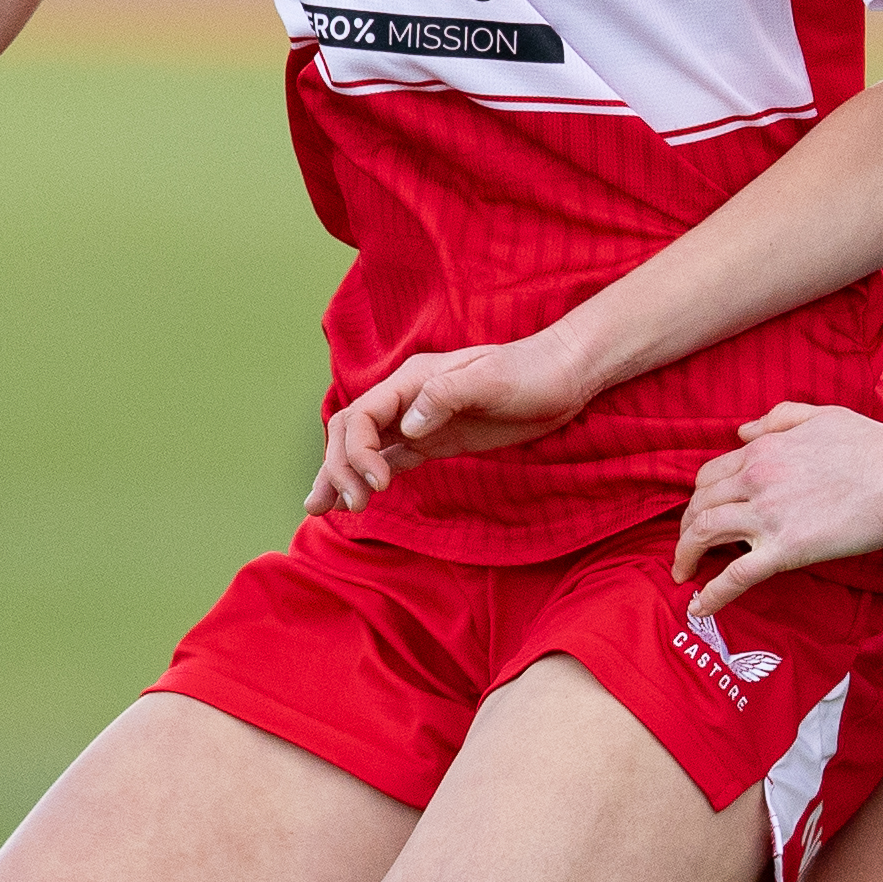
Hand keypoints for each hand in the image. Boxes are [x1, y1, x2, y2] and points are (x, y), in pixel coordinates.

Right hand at [307, 335, 600, 515]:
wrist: (564, 375)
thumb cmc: (531, 373)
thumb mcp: (492, 379)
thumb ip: (447, 396)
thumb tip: (408, 425)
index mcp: (413, 380)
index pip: (361, 416)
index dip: (357, 452)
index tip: (378, 485)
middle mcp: (408, 399)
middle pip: (350, 432)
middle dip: (340, 468)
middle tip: (354, 507)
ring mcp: (420, 420)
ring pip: (364, 447)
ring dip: (340, 475)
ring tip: (318, 509)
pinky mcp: (436, 439)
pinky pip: (390, 458)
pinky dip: (368, 477)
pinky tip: (355, 498)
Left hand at [675, 401, 882, 617]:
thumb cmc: (874, 446)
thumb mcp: (821, 415)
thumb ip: (777, 418)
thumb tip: (741, 430)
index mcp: (763, 449)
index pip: (710, 476)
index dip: (699, 499)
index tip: (700, 517)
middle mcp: (756, 478)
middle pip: (699, 505)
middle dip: (685, 529)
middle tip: (687, 549)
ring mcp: (768, 515)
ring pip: (704, 534)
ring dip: (686, 556)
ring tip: (683, 574)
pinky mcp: (786, 549)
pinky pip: (736, 575)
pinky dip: (712, 594)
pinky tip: (699, 607)